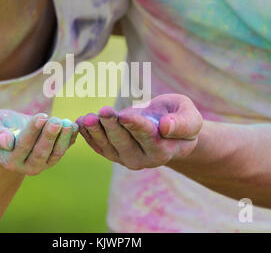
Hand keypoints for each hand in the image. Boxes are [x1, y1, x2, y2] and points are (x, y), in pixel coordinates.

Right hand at [0, 110, 77, 174]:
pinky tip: (74, 126)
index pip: (23, 145)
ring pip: (55, 154)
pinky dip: (70, 138)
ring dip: (63, 138)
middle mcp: (27, 166)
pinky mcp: (53, 157)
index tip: (41, 117)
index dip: (33, 131)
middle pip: (41, 152)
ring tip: (67, 123)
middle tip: (56, 121)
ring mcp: (43, 163)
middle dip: (49, 136)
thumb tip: (8, 142)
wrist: (8, 135)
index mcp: (9, 160)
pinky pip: (64, 149)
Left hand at [76, 94, 201, 169]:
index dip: (135, 126)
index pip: (147, 137)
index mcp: (164, 150)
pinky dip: (88, 135)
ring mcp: (126, 159)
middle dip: (112, 126)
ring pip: (108, 146)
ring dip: (95, 131)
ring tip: (86, 118)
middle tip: (102, 111)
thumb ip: (183, 123)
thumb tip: (166, 127)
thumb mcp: (190, 116)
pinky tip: (80, 123)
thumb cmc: (180, 118)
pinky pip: (99, 146)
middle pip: (124, 142)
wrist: (168, 129)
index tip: (124, 115)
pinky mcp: (113, 154)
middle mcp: (144, 160)